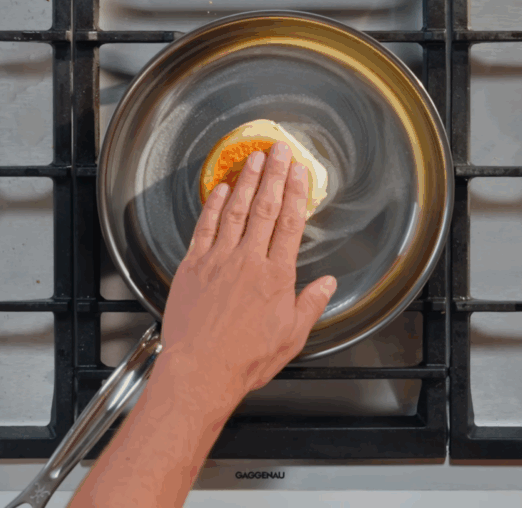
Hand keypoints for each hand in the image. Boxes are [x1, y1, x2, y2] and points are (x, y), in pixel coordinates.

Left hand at [159, 141, 336, 405]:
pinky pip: (205, 227)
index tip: (299, 173)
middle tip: (278, 150)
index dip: (296, 194)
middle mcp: (248, 261)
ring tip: (253, 159)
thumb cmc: (245, 359)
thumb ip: (310, 305)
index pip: (290, 224)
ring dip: (246, 182)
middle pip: (265, 208)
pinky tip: (221, 190)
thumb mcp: (291, 337)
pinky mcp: (193, 266)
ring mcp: (218, 260)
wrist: (201, 371)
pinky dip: (214, 205)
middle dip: (274, 175)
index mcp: (276, 276)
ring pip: (236, 211)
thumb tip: (328, 285)